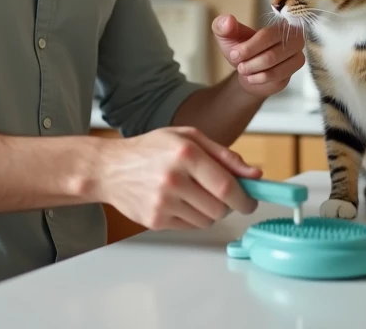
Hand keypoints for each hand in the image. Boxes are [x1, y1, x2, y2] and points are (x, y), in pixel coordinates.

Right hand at [95, 126, 260, 230]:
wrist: (110, 168)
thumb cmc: (151, 149)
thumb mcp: (189, 138)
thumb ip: (225, 156)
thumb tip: (255, 174)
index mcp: (186, 154)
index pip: (226, 186)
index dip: (245, 198)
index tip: (251, 201)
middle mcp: (174, 179)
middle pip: (220, 208)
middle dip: (228, 205)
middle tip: (221, 195)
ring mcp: (162, 203)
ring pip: (207, 221)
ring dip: (210, 211)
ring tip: (195, 194)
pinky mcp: (155, 221)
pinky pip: (189, 226)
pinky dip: (192, 217)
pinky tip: (180, 201)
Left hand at [212, 14, 305, 97]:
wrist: (249, 70)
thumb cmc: (241, 49)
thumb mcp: (227, 36)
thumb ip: (223, 25)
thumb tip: (228, 20)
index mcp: (279, 24)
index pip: (267, 35)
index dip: (249, 47)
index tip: (234, 54)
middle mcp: (294, 37)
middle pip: (271, 54)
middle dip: (250, 62)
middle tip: (239, 65)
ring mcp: (297, 55)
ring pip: (274, 66)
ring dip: (253, 70)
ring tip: (244, 70)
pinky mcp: (294, 71)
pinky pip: (277, 76)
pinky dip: (260, 78)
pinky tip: (252, 77)